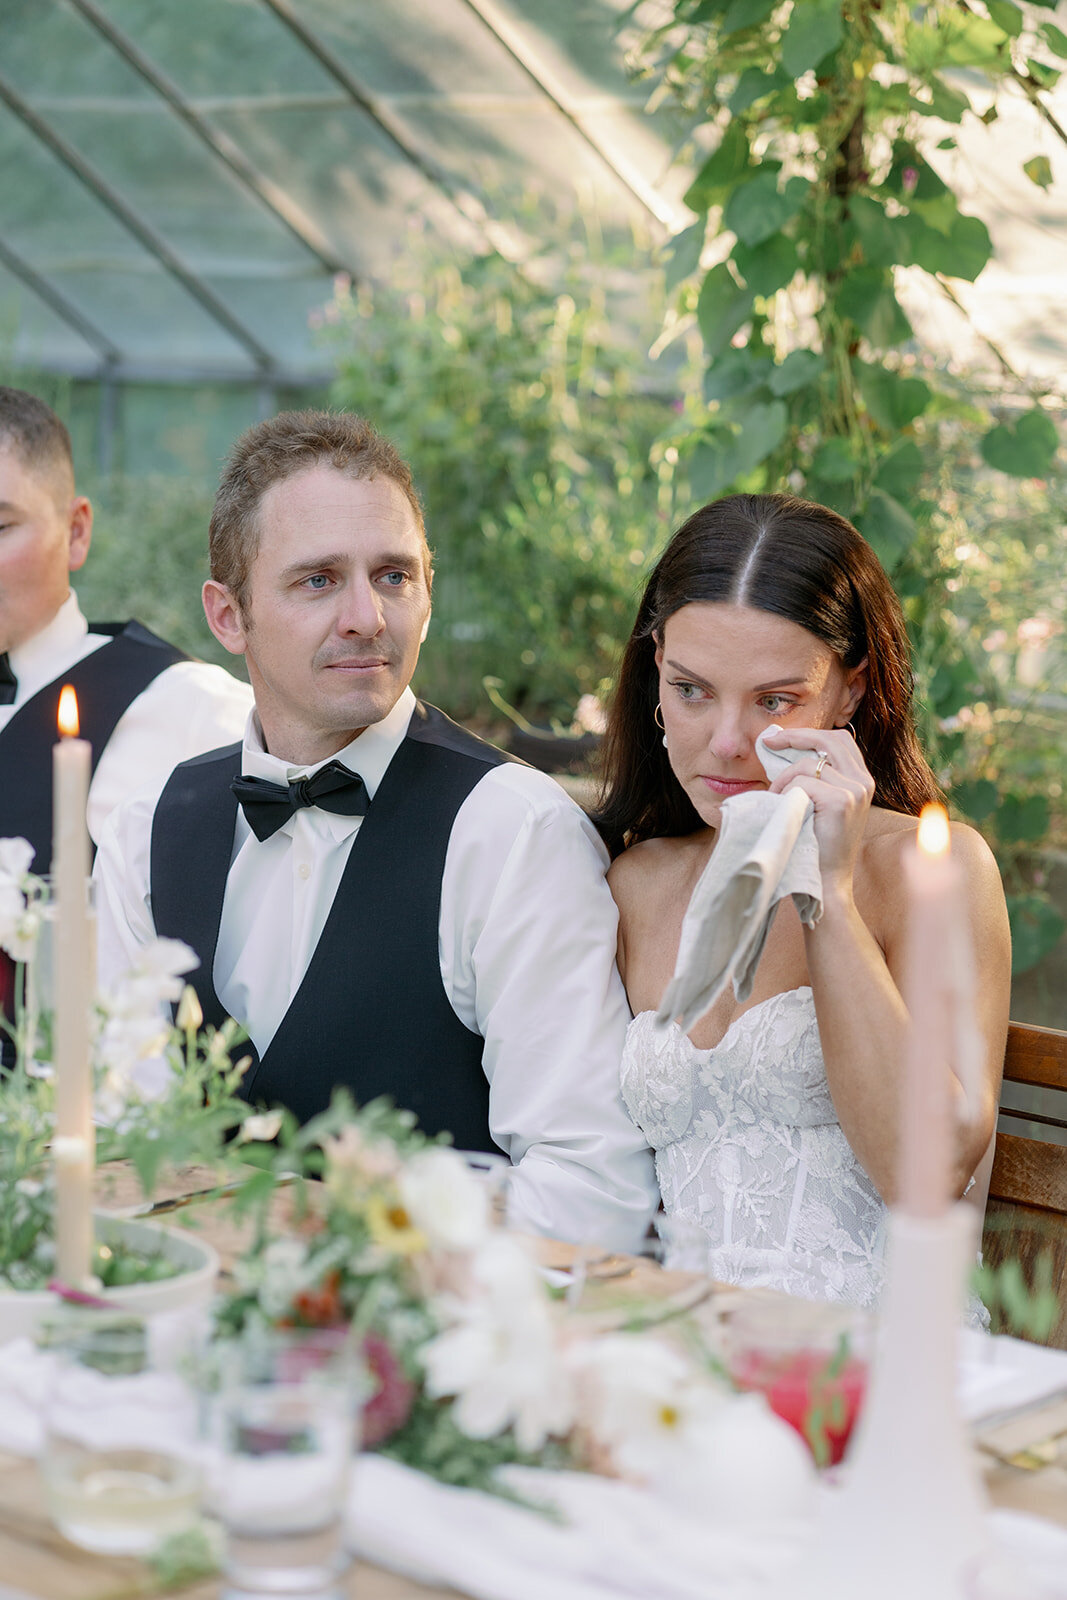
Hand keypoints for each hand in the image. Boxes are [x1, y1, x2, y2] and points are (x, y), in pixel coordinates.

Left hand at [762, 726, 874, 893]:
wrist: (826, 881)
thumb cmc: (816, 844)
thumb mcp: (820, 805)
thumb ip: (816, 778)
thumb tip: (784, 746)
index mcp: (861, 780)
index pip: (839, 739)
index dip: (810, 734)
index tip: (782, 738)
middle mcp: (864, 782)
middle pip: (829, 739)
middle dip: (796, 736)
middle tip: (769, 742)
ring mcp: (856, 791)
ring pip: (810, 763)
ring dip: (784, 778)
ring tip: (776, 798)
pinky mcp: (842, 802)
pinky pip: (803, 782)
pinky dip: (786, 792)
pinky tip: (785, 809)